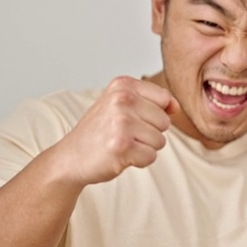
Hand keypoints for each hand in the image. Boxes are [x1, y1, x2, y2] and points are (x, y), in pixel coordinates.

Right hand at [48, 76, 178, 186]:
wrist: (71, 157)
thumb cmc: (101, 131)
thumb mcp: (123, 105)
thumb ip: (153, 102)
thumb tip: (176, 107)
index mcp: (123, 85)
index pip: (164, 99)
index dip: (154, 114)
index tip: (131, 118)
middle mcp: (122, 100)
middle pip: (165, 122)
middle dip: (149, 133)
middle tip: (123, 134)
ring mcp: (121, 123)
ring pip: (160, 141)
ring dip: (144, 148)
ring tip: (121, 144)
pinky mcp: (122, 146)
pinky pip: (151, 157)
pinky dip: (139, 161)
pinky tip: (120, 155)